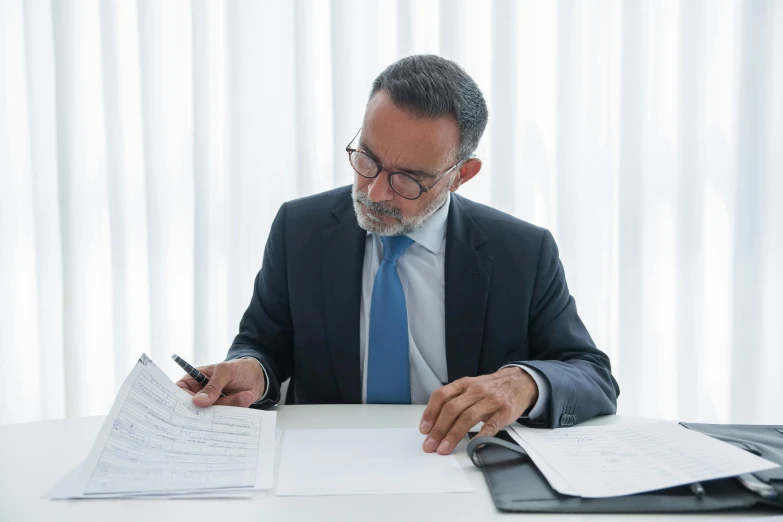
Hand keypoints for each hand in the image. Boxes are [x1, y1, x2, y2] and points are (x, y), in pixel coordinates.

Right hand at [175, 359, 265, 407]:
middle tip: (220, 406)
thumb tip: (198, 401)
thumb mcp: (225, 371)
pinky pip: (223, 419)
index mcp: (192, 381)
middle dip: (206, 410)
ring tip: (244, 394)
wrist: (258, 377)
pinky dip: (234, 412)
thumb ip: (213, 385)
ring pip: (210, 416)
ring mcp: (210, 406)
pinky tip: (244, 399)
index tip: (189, 410)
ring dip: (228, 406)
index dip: (180, 404)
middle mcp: (199, 396)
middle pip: (193, 410)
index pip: (179, 393)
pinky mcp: (222, 414)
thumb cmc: (238, 368)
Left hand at [419, 367, 537, 454]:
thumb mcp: (471, 386)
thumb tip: (434, 422)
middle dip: (438, 429)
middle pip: (452, 409)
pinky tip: (472, 446)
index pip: (441, 395)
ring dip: (453, 435)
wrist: (520, 382)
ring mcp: (491, 400)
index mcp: (464, 384)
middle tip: (430, 445)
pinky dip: (480, 437)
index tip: (424, 429)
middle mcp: (476, 390)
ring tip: (444, 448)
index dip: (430, 413)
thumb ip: (455, 399)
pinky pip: (490, 426)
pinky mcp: (504, 412)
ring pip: (467, 417)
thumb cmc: (491, 388)